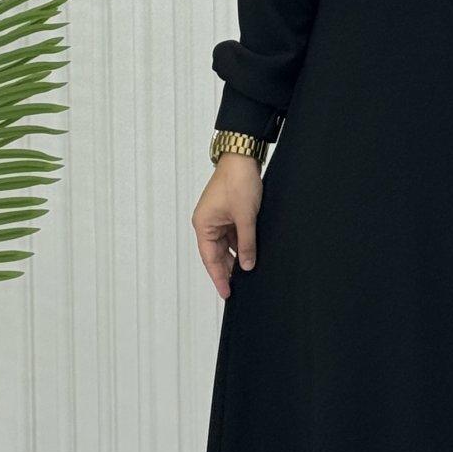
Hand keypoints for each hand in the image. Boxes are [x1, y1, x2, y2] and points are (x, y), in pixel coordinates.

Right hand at [192, 154, 262, 298]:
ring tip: (246, 274)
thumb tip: (247, 265)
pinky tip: (248, 255)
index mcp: (204, 225)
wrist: (243, 158)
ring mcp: (217, 218)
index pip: (210, 259)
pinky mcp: (227, 214)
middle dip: (227, 270)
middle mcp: (207, 223)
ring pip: (225, 246)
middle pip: (216, 254)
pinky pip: (232, 235)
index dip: (219, 277)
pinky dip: (239, 245)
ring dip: (235, 258)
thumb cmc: (238, 182)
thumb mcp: (246, 217)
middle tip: (238, 288)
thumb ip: (246, 244)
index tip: (226, 293)